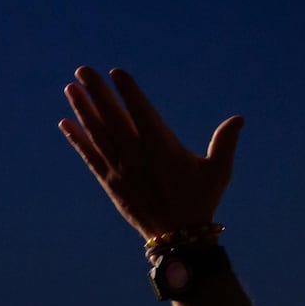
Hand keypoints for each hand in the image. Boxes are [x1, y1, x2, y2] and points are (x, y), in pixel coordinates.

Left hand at [59, 66, 242, 242]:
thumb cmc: (201, 199)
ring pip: (97, 134)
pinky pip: (90, 156)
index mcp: (163, 149)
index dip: (129, 93)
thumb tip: (239, 119)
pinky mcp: (110, 182)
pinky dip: (77, 139)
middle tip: (82, 69)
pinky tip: (66, 122)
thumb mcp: (218, 171)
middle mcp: (137, 157)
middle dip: (98, 93)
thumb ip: (225, 143)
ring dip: (83, 110)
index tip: (115, 73)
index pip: (142, 114)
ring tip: (70, 88)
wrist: (176, 236)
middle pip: (113, 119)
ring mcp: (120, 169)